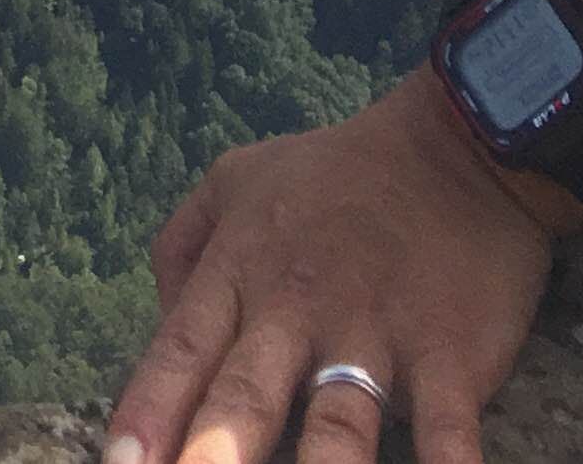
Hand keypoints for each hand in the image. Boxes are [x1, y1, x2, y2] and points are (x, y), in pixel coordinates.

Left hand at [113, 83, 560, 463]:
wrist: (461, 150)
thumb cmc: (335, 176)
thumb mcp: (232, 182)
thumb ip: (182, 249)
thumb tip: (160, 321)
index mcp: (241, 273)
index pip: (181, 351)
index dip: (148, 407)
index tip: (121, 459)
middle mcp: (299, 311)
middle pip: (247, 394)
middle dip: (213, 450)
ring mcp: (377, 336)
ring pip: (339, 421)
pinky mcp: (454, 354)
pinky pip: (448, 425)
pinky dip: (445, 463)